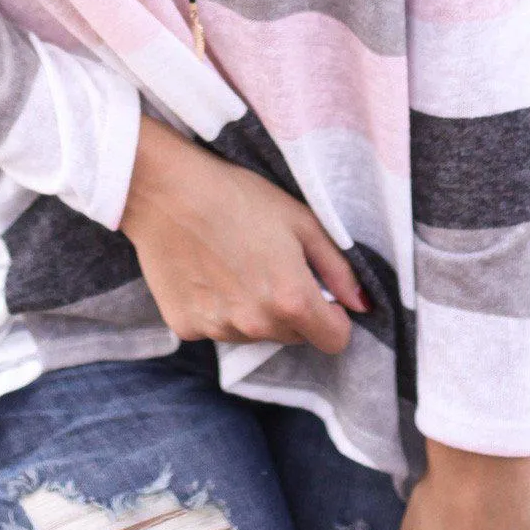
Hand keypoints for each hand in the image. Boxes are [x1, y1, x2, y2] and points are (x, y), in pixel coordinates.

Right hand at [117, 114, 369, 354]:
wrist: (166, 189)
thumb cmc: (238, 195)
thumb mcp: (300, 219)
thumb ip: (338, 268)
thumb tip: (363, 305)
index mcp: (291, 301)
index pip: (334, 340)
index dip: (333, 315)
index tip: (319, 290)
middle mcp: (255, 325)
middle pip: (293, 336)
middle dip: (291, 308)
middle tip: (269, 263)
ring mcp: (217, 329)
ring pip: (254, 332)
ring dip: (253, 309)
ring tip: (234, 262)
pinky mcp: (185, 327)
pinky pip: (217, 327)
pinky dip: (217, 307)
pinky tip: (206, 270)